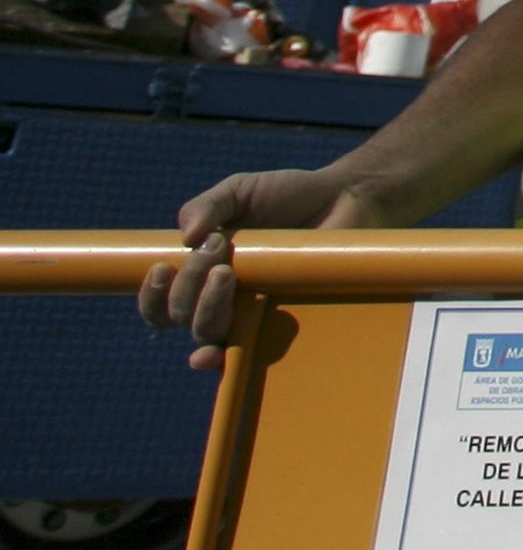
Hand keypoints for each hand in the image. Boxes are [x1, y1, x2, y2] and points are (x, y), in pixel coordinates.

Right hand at [138, 169, 378, 371]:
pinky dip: (222, 358)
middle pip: (180, 315)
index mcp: (202, 273)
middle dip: (188, 284)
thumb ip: (207, 206)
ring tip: (227, 271)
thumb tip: (184, 239)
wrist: (344, 198)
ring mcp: (251, 313)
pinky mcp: (282, 322)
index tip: (162, 269)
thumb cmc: (288, 196)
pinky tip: (212, 354)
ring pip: (207, 334)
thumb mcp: (240, 191)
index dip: (151, 296)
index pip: (161, 302)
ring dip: (205, 307)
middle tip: (218, 246)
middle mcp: (221, 300)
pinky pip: (247, 352)